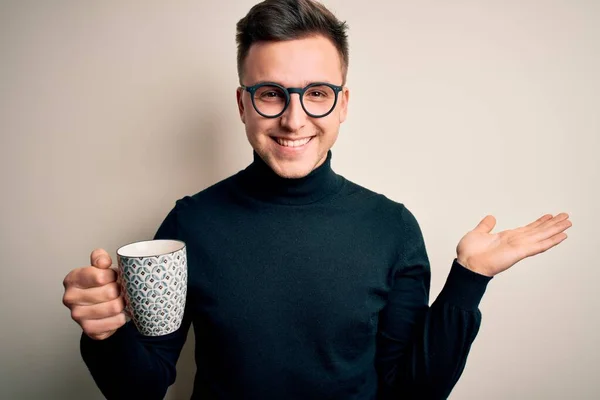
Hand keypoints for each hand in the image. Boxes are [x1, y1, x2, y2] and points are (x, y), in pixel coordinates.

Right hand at [62, 249, 125, 339]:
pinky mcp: (88, 329)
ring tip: (120, 300)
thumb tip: (103, 262)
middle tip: (119, 290)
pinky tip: (118, 313)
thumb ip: (100, 258)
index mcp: (72, 279)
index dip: (113, 276)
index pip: (100, 276)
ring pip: (113, 307)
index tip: (114, 276)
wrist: (98, 306)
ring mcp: (77, 315)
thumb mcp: (100, 267)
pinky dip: (121, 317)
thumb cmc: (100, 284)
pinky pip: (115, 322)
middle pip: (109, 292)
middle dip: (120, 290)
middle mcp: (70, 298)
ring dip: (122, 303)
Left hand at [456, 213, 571, 276]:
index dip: (539, 222)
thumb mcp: (477, 233)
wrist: (466, 264)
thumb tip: (491, 218)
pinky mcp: (519, 253)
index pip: (527, 229)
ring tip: (568, 222)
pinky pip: (538, 246)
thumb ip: (485, 226)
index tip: (549, 216)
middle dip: (552, 224)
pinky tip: (562, 236)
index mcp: (507, 237)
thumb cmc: (469, 253)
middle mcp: (515, 242)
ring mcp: (519, 247)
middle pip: (538, 231)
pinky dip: (551, 241)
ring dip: (555, 229)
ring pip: (541, 236)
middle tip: (566, 216)